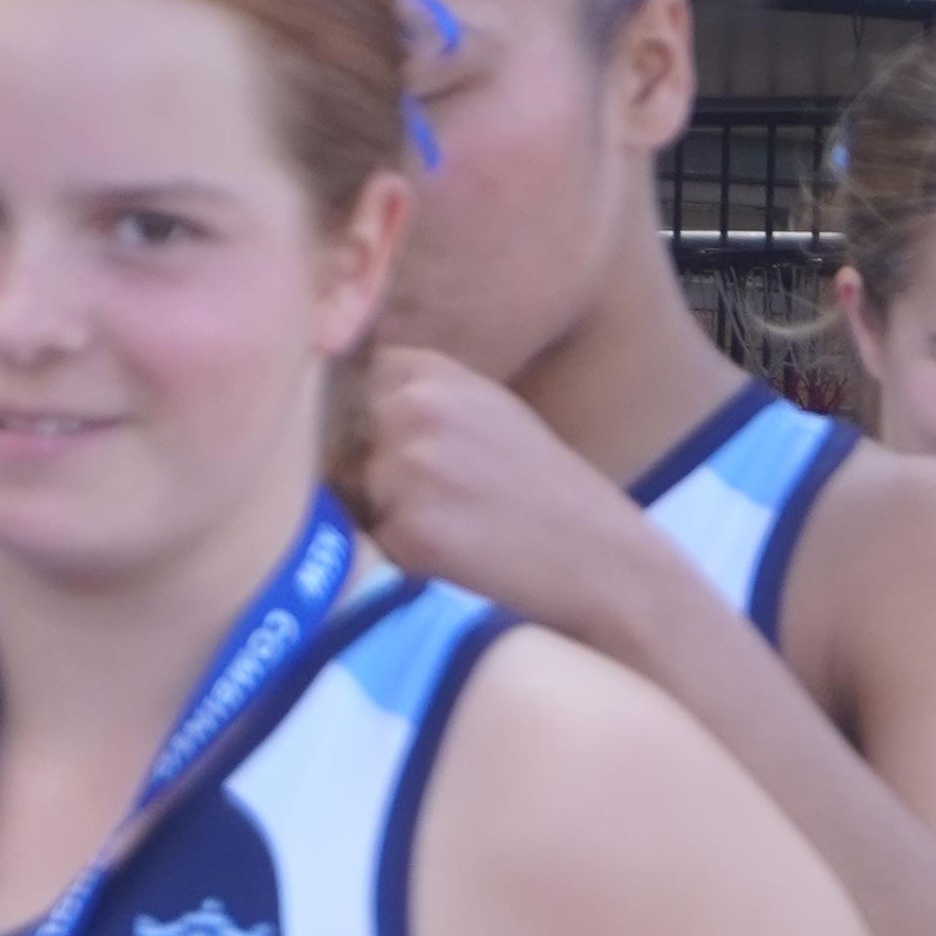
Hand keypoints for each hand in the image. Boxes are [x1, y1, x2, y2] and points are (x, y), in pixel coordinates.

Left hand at [353, 349, 669, 652]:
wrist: (607, 563)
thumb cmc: (545, 495)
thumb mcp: (487, 415)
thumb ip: (419, 399)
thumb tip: (327, 404)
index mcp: (432, 372)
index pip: (345, 389)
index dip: (365, 430)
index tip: (409, 457)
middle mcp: (415, 407)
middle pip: (334, 443)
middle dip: (365, 473)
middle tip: (440, 502)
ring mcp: (411, 467)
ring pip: (348, 494)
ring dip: (379, 518)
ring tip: (451, 530)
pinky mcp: (411, 529)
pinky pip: (368, 543)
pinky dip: (398, 557)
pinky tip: (452, 559)